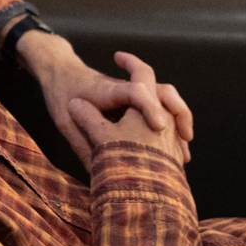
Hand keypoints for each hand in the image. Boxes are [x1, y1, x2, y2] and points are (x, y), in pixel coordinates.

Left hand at [19, 34, 191, 172]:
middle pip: (161, 90)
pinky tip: (174, 154)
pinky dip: (171, 128)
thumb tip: (100, 173)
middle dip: (177, 112)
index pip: (134, 90)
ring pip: (166, 100)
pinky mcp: (134, 103)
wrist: (61, 71)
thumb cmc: (61, 92)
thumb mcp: (64, 120)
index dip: (148, 106)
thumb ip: (81, 142)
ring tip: (183, 154)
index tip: (159, 125)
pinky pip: (161, 110)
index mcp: (107, 91)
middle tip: (184, 137)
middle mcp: (125, 90)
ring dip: (179, 122)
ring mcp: (132, 95)